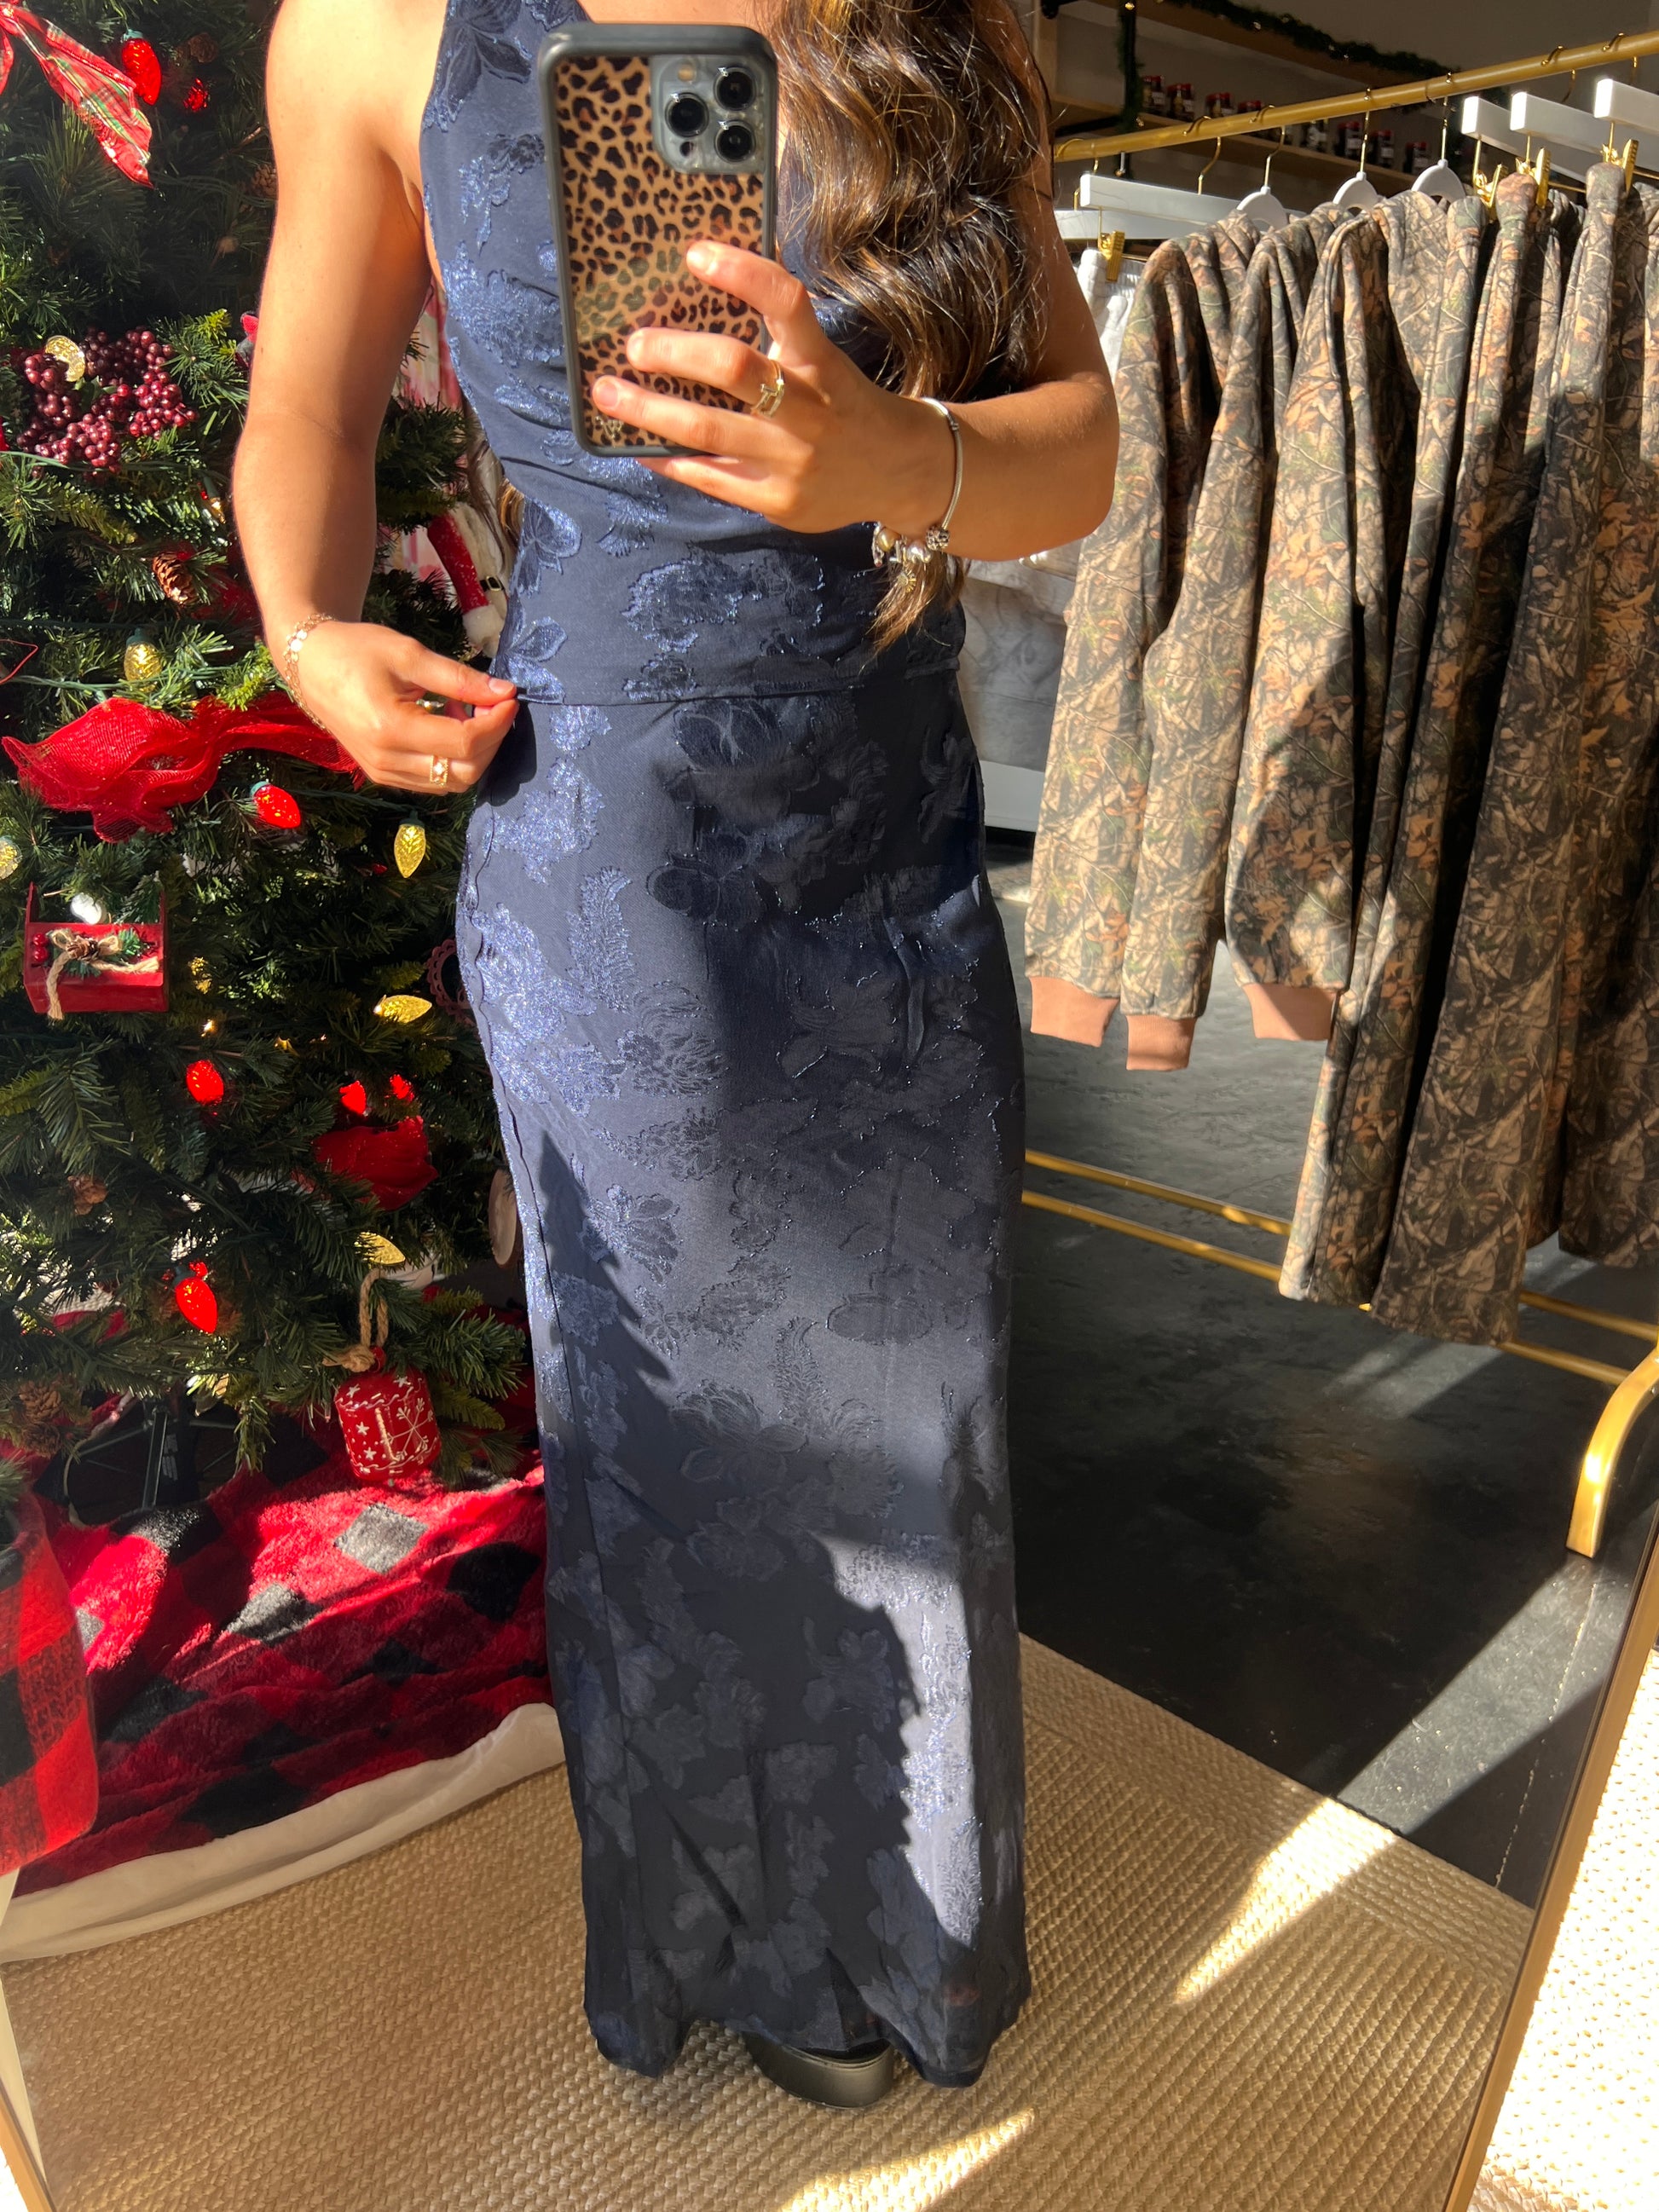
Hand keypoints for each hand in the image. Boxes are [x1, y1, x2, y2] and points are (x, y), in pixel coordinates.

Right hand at [283, 622, 518, 792]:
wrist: (311, 665)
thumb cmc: (356, 650)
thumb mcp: (409, 654)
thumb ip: (459, 678)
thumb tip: (504, 692)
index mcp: (390, 729)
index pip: (464, 742)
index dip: (496, 722)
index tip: (508, 697)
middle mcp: (387, 762)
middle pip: (465, 771)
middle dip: (491, 740)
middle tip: (493, 705)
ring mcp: (384, 774)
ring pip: (454, 783)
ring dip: (475, 753)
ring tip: (468, 712)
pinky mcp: (384, 777)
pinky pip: (436, 782)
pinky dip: (455, 760)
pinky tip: (449, 726)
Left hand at [591, 241, 956, 535]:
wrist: (899, 472)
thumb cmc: (845, 404)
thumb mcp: (823, 360)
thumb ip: (776, 340)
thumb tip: (696, 310)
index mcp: (820, 361)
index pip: (786, 302)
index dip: (741, 273)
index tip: (695, 255)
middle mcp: (808, 408)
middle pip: (733, 368)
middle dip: (673, 353)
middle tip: (634, 344)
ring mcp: (792, 459)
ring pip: (707, 430)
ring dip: (648, 410)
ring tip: (608, 393)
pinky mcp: (778, 501)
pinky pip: (711, 479)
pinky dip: (670, 460)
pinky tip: (641, 448)